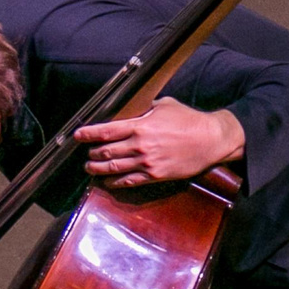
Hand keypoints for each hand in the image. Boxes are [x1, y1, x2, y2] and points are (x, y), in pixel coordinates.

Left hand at [76, 98, 244, 188]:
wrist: (211, 140)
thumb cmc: (189, 120)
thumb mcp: (164, 105)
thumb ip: (144, 108)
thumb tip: (130, 108)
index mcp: (140, 126)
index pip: (106, 131)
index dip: (88, 134)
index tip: (78, 135)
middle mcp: (140, 145)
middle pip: (106, 152)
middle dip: (92, 152)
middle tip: (85, 152)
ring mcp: (146, 163)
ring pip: (113, 168)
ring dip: (97, 169)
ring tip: (89, 167)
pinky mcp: (155, 175)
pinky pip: (129, 181)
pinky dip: (115, 182)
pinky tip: (107, 181)